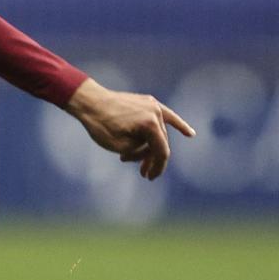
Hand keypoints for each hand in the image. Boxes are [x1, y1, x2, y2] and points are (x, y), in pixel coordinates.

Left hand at [66, 78, 195, 179]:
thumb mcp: (120, 147)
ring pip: (158, 132)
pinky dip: (176, 125)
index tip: (150, 177)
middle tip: (142, 172)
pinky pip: (166, 116)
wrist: (89, 101)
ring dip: (151, 147)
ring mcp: (153, 105)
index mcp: (150, 124)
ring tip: (143, 163)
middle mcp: (156, 112)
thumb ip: (141, 151)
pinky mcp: (148, 102)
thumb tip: (150, 151)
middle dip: (150, 159)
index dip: (157, 167)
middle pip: (159, 142)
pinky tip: (190, 134)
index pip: (161, 151)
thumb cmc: (101, 125)